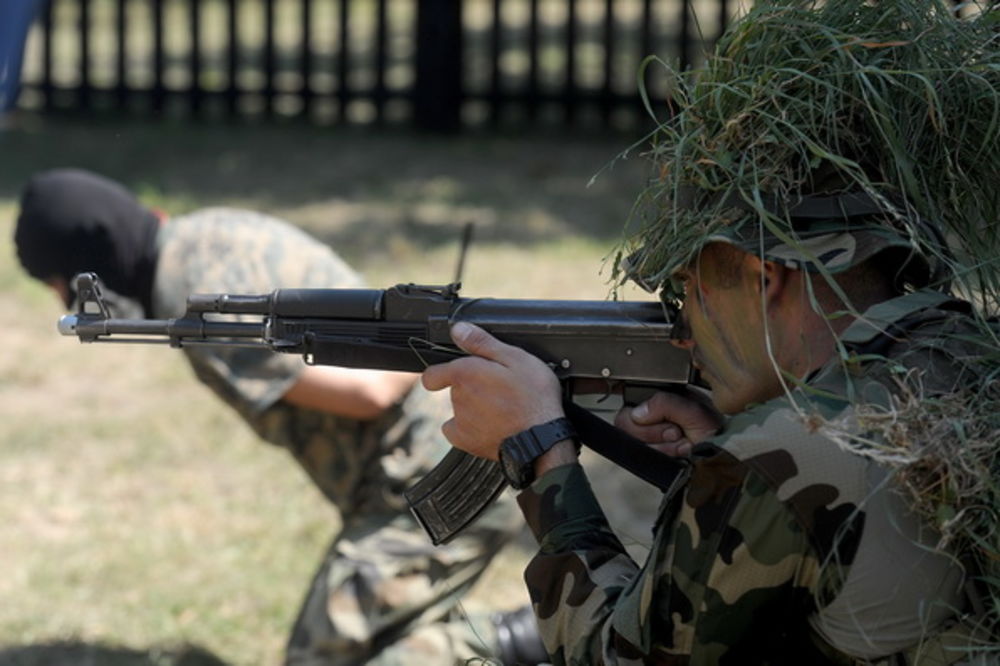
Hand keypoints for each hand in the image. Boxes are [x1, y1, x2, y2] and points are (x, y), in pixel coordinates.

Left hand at [421, 322, 563, 459]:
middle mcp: (458, 396)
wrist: (541, 437)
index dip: (442, 372)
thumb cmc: (533, 397)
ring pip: (462, 408)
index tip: (454, 373)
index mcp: (466, 373)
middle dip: (474, 386)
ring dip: (476, 406)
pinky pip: (459, 431)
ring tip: (503, 407)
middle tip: (500, 388)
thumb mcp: (515, 358)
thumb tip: (459, 330)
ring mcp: (461, 420)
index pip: (434, 373)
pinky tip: (489, 424)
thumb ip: (482, 343)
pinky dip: (470, 429)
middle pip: (457, 388)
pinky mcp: (467, 441)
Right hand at [614, 390, 722, 456]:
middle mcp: (651, 414)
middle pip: (626, 424)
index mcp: (660, 396)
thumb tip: (638, 413)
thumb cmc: (715, 429)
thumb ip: (665, 403)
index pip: (629, 402)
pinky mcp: (653, 453)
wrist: (724, 457)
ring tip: (682, 441)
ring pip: (635, 443)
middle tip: (676, 432)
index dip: (640, 416)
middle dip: (654, 432)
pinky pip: (644, 456)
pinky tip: (679, 451)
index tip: (663, 421)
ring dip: (662, 446)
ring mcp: (651, 435)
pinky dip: (664, 455)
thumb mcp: (694, 410)